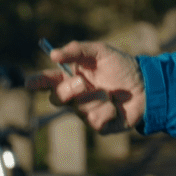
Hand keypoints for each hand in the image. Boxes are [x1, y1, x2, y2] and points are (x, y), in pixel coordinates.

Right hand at [26, 41, 144, 134]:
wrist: (146, 85)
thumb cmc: (122, 66)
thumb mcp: (100, 51)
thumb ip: (77, 50)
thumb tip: (53, 54)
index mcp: (71, 78)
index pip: (48, 81)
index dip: (36, 82)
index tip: (29, 83)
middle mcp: (76, 97)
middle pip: (56, 98)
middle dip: (68, 90)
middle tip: (83, 82)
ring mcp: (86, 112)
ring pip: (78, 109)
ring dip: (96, 98)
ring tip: (111, 92)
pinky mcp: (100, 126)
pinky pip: (95, 121)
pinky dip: (108, 110)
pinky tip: (116, 106)